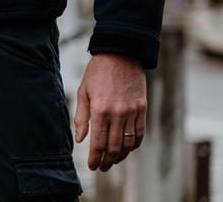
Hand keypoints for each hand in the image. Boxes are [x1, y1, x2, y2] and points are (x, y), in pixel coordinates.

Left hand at [74, 53, 146, 170]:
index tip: (92, 166)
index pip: (98, 143)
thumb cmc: (97, 73)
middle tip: (102, 167)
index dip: (95, 158)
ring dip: (121, 156)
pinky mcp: (142, 108)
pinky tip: (127, 149)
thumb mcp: (83, 92)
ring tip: (113, 161)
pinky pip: (140, 133)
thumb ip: (82, 117)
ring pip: (129, 143)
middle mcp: (117, 113)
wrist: (120, 54)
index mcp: (100, 110)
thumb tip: (80, 140)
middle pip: (114, 147)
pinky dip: (134, 145)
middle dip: (107, 161)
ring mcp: (132, 112)